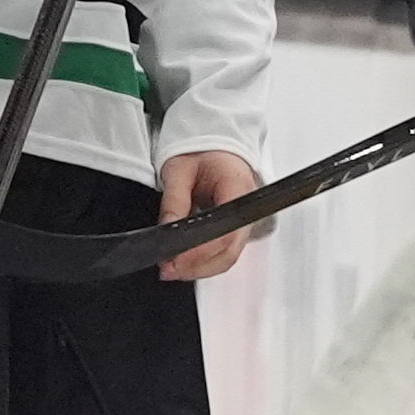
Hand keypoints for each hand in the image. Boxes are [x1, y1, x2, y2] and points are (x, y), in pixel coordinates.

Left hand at [157, 150, 258, 280]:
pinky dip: (205, 261)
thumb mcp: (179, 170)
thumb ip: (174, 200)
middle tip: (168, 269)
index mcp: (237, 187)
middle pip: (229, 251)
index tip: (176, 259)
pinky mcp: (235, 228)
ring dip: (200, 268)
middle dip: (197, 266)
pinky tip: (185, 263)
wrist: (214, 145)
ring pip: (228, 256)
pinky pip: (225, 252)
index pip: (226, 232)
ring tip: (172, 269)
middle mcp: (246, 208)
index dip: (201, 252)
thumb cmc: (202, 150)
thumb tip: (167, 228)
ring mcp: (243, 221)